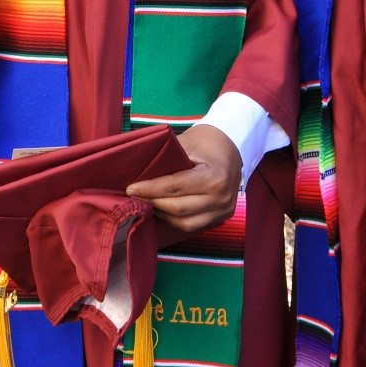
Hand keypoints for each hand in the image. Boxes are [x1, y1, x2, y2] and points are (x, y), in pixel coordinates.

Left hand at [125, 123, 240, 233]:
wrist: (233, 145)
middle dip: (153, 202)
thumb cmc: (207, 141)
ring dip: (162, 214)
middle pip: (178, 209)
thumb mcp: (186, 143)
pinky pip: (192, 225)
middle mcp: (221, 199)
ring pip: (184, 223)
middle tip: (134, 196)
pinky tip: (162, 209)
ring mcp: (223, 211)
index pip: (175, 188)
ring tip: (147, 202)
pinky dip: (174, 219)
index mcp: (214, 178)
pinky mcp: (221, 217)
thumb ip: (165, 160)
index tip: (131, 188)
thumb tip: (138, 173)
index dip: (150, 189)